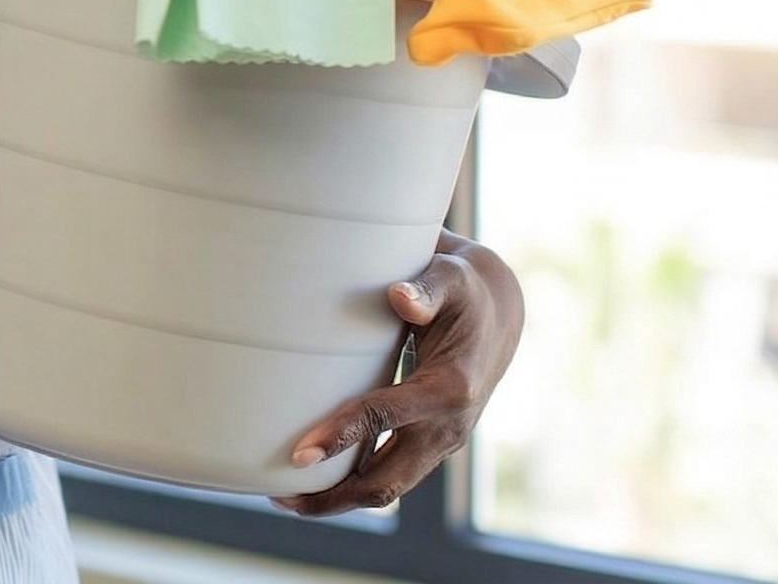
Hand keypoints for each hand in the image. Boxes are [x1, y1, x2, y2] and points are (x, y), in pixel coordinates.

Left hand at [272, 229, 524, 516]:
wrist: (499, 316)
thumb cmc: (463, 291)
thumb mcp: (451, 278)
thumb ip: (426, 287)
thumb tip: (398, 296)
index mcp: (449, 388)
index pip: (385, 418)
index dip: (341, 435)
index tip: (299, 454)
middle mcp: (448, 426)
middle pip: (386, 481)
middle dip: (333, 496)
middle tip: (278, 498)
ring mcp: (441, 442)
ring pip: (388, 487)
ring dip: (339, 497)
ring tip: (286, 498)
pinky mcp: (431, 445)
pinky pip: (392, 475)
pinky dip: (355, 483)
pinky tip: (318, 480)